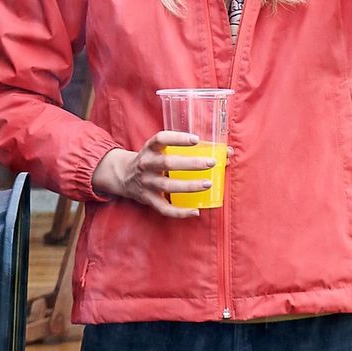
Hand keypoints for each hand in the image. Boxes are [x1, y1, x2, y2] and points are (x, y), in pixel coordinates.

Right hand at [90, 131, 213, 217]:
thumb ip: (189, 149)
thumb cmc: (154, 160)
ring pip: (167, 186)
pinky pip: (164, 208)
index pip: (161, 139)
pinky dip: (180, 212)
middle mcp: (146, 165)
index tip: (196, 140)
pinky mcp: (148, 199)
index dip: (178, 138)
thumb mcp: (162, 150)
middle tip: (211, 163)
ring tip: (208, 184)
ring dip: (189, 186)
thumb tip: (228, 152)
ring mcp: (146, 183)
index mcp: (150, 149)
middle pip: (167, 164)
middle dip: (190, 164)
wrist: (123, 176)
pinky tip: (196, 211)